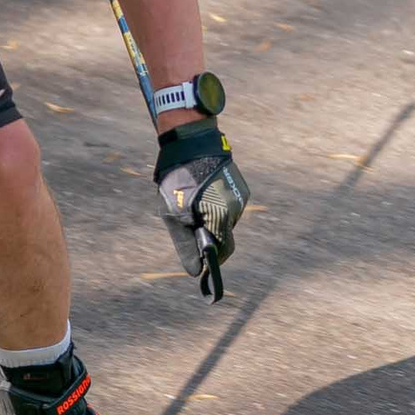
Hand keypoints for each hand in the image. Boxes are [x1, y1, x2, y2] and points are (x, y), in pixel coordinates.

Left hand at [153, 120, 248, 301]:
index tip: (205, 267)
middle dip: (210, 237)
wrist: (191, 142)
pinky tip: (202, 194)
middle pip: (225, 236)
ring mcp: (241, 195)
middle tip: (190, 228)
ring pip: (226, 220)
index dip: (215, 261)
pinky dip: (216, 206)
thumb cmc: (177, 180)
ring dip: (212, 220)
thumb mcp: (173, 215)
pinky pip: (229, 205)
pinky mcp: (240, 185)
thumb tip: (196, 272)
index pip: (224, 251)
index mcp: (221, 217)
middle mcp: (236, 208)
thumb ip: (186, 245)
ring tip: (193, 204)